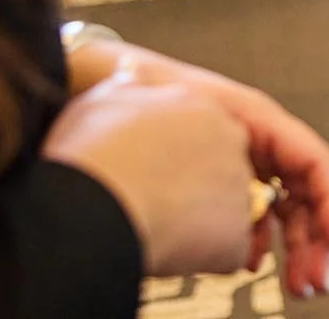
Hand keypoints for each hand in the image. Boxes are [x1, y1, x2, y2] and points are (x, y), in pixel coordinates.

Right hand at [42, 66, 253, 277]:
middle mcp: (230, 143)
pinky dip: (201, 259)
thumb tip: (129, 70)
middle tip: (150, 201)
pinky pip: (226, 253)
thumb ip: (126, 85)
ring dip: (195, 225)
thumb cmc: (92, 155)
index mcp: (202, 107)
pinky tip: (166, 250)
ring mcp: (237, 190)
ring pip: (223, 213)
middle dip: (191, 191)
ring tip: (153, 226)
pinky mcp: (235, 237)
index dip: (173, 160)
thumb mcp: (102, 100)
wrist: (91, 208)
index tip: (148, 171)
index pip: (202, 135)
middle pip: (219, 173)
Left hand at [103, 45, 328, 296]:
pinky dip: (255, 241)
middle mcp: (255, 141)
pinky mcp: (214, 180)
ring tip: (296, 287)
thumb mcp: (189, 132)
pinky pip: (250, 213)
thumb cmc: (147, 90)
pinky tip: (248, 263)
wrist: (102, 88)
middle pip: (302, 194)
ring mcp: (237, 161)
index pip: (314, 162)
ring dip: (293, 248)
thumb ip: (226, 174)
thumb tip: (244, 234)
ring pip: (279, 208)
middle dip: (315, 240)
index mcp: (258, 119)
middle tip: (314, 282)